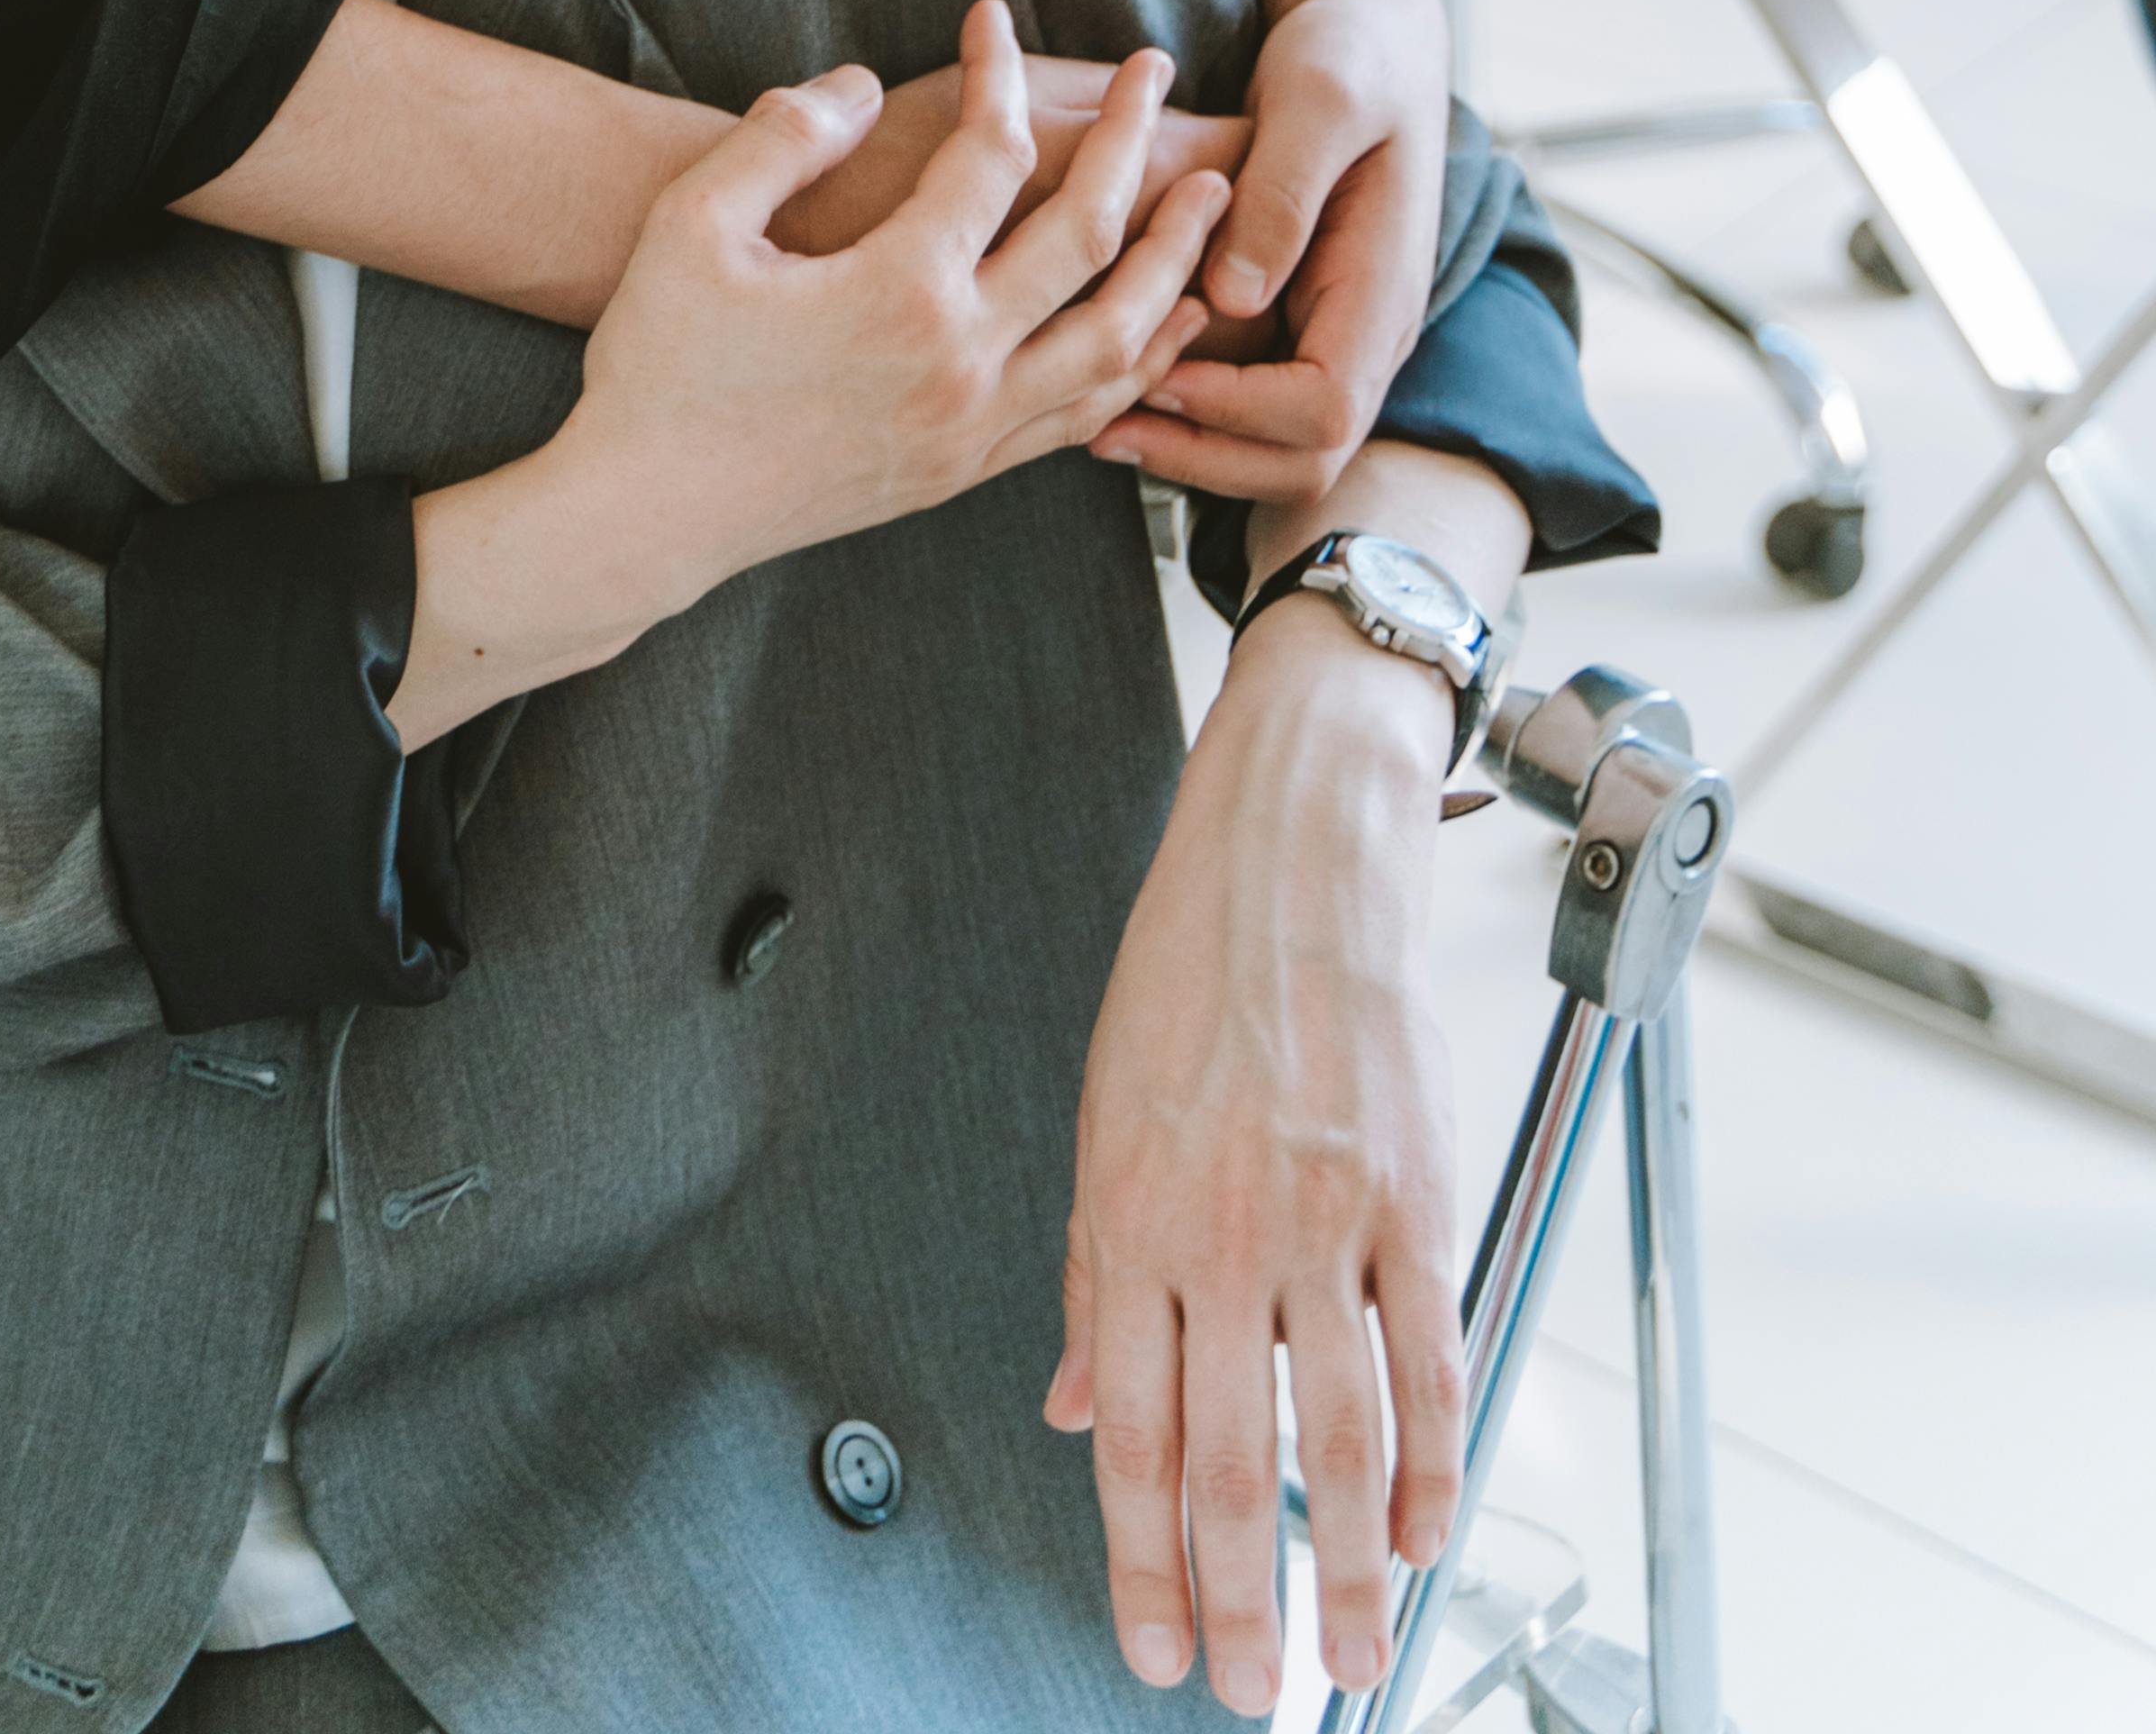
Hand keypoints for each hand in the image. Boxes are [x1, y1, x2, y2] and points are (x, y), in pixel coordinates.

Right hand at [390, 10, 1229, 742]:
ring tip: (1208, 200)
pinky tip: (1159, 326)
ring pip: (1118, 338)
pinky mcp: (965, 473)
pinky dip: (1141, 361)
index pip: (989, 154)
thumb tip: (859, 84)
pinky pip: (1087, 413)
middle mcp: (961, 362)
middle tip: (1160, 72)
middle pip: (1090, 236)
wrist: (648, 514)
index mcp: (900, 290)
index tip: (988, 15)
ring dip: (1172, 259)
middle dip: (1135, 142)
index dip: (997, 70)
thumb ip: (783, 136)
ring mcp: (973, 427)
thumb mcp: (693, 222)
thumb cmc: (660, 360)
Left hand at [1046, 607, 1467, 1706]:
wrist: (1292, 859)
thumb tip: (1075, 1405)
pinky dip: (1435, 1461)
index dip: (1138, 1559)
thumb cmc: (1191, 973)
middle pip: (1230, 1461)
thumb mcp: (1102, 1115)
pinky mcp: (1413, 1199)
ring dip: (1352, 1569)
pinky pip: (1429, 1359)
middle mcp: (1221, 1234)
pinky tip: (1429, 1530)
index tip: (1150, 1646)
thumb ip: (1092, 1276)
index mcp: (1130, 1221)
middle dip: (1238, 1599)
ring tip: (1351, 1655)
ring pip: (1341, 1437)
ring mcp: (1324, 1221)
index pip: (1129, 1435)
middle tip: (1250, 1688)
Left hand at [1093, 0, 1447, 502]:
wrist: (1378, 35)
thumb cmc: (1349, 54)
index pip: (1327, 412)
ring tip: (1095, 422)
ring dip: (1193, 447)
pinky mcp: (1298, 319)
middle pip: (1304, 459)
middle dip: (1206, 456)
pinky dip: (1191, 411)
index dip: (1238, 411)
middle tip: (1104, 428)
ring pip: (1277, 449)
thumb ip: (1284, 192)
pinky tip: (1113, 382)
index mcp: (1382, 289)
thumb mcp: (1319, 100)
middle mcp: (1366, 331)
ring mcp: (1334, 332)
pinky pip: (1254, 404)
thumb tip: (1236, 298)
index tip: (1156, 376)